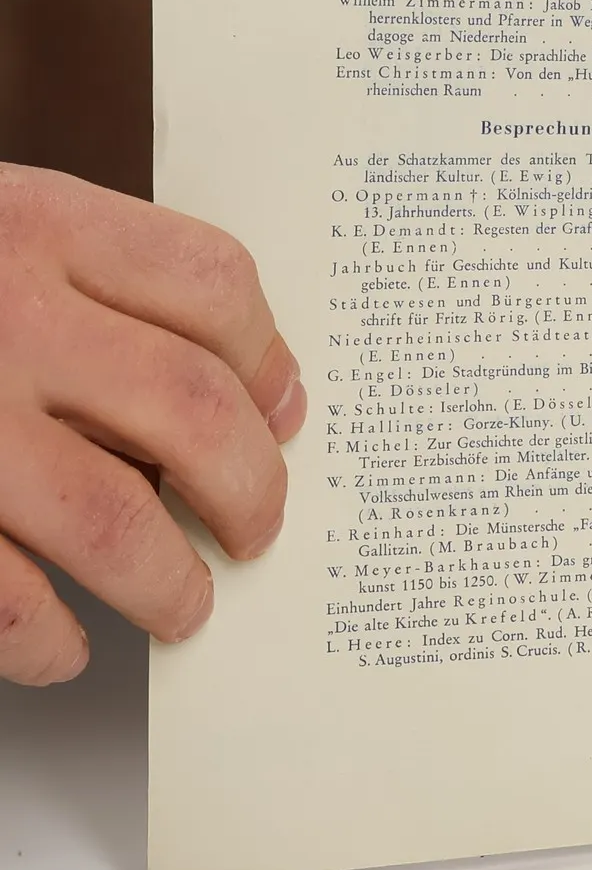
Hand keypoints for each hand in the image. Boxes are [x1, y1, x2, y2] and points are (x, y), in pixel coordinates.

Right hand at [0, 164, 302, 683]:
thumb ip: (92, 275)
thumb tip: (246, 386)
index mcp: (32, 223)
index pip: (212, 284)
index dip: (267, 358)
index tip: (285, 412)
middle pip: (193, 410)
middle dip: (249, 488)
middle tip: (255, 528)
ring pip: (115, 521)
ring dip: (169, 582)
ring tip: (180, 603)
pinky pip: (4, 598)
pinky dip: (46, 638)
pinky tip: (61, 646)